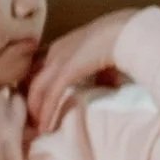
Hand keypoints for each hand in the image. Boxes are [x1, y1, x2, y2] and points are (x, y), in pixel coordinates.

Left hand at [24, 8, 138, 133]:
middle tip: (34, 120)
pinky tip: (46, 127)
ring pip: (38, 89)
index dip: (41, 87)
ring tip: (39, 129)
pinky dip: (47, 112)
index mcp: (65, 45)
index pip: (43, 69)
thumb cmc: (123, 38)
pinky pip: (51, 96)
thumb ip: (102, 70)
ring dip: (37, 110)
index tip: (43, 103)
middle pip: (34, 79)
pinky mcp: (66, 71)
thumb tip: (108, 85)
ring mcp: (59, 60)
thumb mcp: (107, 55)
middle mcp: (56, 51)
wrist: (126, 30)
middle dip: (33, 100)